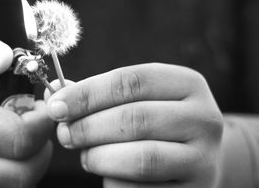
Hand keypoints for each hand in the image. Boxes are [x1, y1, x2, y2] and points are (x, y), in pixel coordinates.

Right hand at [0, 27, 52, 187]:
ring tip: (25, 132)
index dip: (44, 121)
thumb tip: (2, 58)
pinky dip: (20, 170)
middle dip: (43, 143)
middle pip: (23, 171)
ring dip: (34, 159)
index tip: (43, 104)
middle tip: (37, 120)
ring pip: (19, 184)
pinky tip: (12, 148)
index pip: (18, 138)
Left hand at [45, 63, 222, 187]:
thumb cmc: (152, 121)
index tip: (56, 107)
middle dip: (88, 127)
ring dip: (99, 157)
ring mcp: (203, 159)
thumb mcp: (134, 100)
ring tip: (84, 156)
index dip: (88, 94)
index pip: (131, 81)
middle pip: (135, 118)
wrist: (193, 156)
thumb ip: (96, 96)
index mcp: (187, 84)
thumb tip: (55, 94)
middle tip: (64, 134)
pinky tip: (107, 172)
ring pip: (142, 158)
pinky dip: (114, 180)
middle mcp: (204, 119)